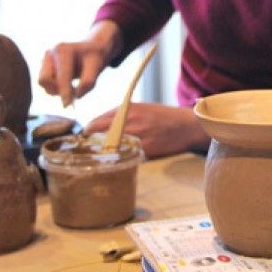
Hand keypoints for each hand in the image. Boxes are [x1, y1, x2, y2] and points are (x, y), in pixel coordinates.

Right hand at [38, 21, 122, 106]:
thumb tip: (76, 96)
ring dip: (57, 90)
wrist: (92, 48)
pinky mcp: (45, 67)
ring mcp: (45, 60)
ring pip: (44, 84)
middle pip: (44, 80)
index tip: (69, 107)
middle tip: (73, 94)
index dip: (65, 93)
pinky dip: (57, 88)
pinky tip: (69, 85)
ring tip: (74, 86)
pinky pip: (47, 84)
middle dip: (57, 90)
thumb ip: (88, 82)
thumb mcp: (97, 67)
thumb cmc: (96, 57)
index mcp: (63, 50)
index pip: (61, 77)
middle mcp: (50, 53)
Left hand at [85, 103, 209, 158]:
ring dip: (102, 154)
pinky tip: (120, 163)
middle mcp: (130, 120)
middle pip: (97, 135)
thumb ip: (121, 115)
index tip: (84, 142)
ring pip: (108, 147)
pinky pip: (125, 157)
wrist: (188, 126)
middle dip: (90, 145)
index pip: (95, 123)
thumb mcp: (142, 108)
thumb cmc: (164, 117)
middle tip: (88, 153)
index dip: (86, 134)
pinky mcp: (146, 149)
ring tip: (102, 160)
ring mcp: (137, 135)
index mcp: (127, 109)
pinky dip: (120, 160)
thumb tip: (98, 126)